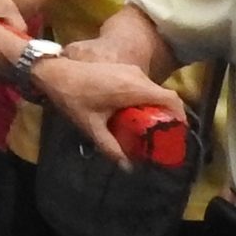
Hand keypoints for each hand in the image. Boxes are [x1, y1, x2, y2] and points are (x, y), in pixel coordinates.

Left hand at [30, 56, 184, 164]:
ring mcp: (129, 69)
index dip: (180, 115)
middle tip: (162, 136)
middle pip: (163, 95)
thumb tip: (127, 168)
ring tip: (148, 128)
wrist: (54, 71)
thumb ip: (111, 148)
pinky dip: (144, 99)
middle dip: (167, 116)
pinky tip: (132, 114)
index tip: (178, 132)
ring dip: (154, 107)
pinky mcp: (122, 67)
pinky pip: (141, 84)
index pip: (171, 98)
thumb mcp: (92, 127)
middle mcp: (137, 76)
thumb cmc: (73, 98)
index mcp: (134, 88)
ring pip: (152, 89)